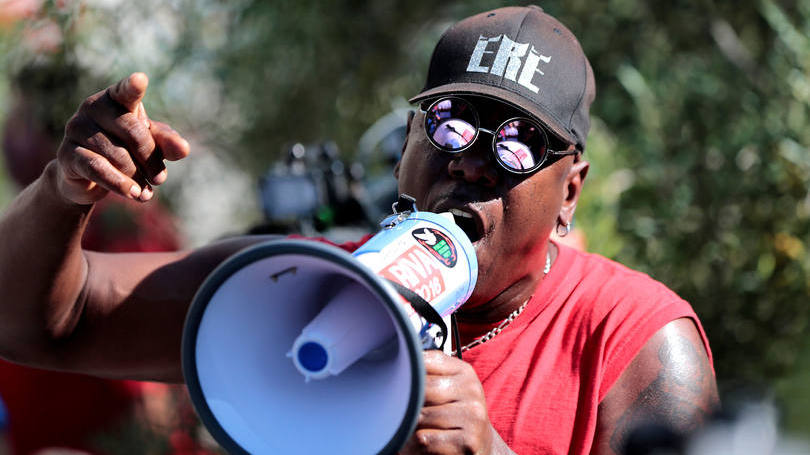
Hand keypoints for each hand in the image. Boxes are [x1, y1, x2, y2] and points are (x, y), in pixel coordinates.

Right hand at [55, 72, 189, 204]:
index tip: (141, 79)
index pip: (125, 91)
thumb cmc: (124, 150)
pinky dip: (119, 183)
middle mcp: (92, 108)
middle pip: (133, 132)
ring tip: (146, 192)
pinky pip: (98, 169)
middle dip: (151, 159)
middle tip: (160, 179)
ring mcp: (76, 129)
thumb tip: (184, 149)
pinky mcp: (67, 154)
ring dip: (137, 177)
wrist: (87, 177)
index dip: (132, 87)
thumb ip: (166, 143)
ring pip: (118, 155)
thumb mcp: (149, 143)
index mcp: (114, 98)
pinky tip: (134, 194)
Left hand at [400, 350, 500, 454]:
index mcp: (463, 371)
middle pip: (418, 390)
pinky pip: (424, 439)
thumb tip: (392, 367)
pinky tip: (418, 444)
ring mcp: (472, 416)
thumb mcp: (446, 387)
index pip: (422, 363)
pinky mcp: (468, 441)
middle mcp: (471, 390)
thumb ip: (426, 373)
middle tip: (400, 412)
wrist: (482, 443)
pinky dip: (413, 444)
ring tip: (412, 429)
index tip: (397, 386)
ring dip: (408, 427)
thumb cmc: (454, 413)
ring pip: (419, 417)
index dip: (404, 377)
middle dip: (404, 404)